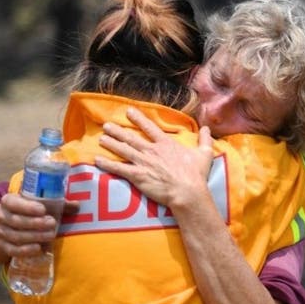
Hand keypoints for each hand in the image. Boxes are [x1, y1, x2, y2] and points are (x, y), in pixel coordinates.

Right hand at [0, 193, 64, 256]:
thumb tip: (76, 205)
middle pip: (16, 221)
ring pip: (15, 236)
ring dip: (34, 236)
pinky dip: (25, 250)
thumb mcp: (41, 203)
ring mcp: (2, 232)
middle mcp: (2, 216)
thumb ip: (59, 203)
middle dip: (35, 223)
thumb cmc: (30, 210)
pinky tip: (39, 249)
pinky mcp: (4, 246)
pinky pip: (12, 250)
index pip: (13, 203)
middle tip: (52, 223)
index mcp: (9, 201)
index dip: (27, 207)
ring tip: (51, 235)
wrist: (10, 224)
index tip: (43, 210)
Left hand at [95, 107, 213, 207]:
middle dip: (118, 131)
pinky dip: (107, 164)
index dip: (138, 119)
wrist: (188, 192)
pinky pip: (119, 168)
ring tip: (101, 138)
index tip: (128, 111)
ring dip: (111, 143)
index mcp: (166, 144)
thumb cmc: (196, 175)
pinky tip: (96, 160)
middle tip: (107, 125)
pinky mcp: (137, 176)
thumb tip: (208, 128)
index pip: (150, 128)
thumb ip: (205, 140)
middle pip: (131, 138)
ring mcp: (143, 162)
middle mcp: (152, 150)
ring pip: (123, 150)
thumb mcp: (205, 155)